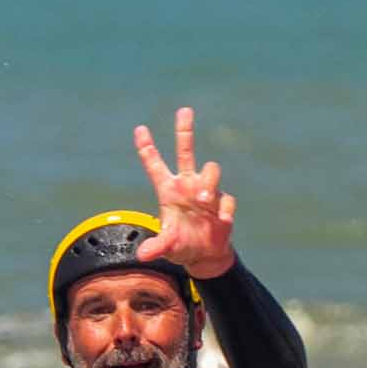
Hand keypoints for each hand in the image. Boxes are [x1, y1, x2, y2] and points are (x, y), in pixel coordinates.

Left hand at [132, 106, 235, 279]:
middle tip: (184, 110)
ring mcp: (206, 193)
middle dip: (185, 131)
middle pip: (186, 152)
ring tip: (202, 198)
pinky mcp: (222, 205)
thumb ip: (156, 247)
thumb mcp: (167, 247)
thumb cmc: (181, 246)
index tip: (139, 129)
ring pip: (210, 171)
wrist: (205, 256)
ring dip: (207, 181)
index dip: (147, 148)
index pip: (155, 165)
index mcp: (168, 191)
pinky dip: (225, 208)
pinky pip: (226, 199)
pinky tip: (223, 220)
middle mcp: (187, 186)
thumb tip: (143, 256)